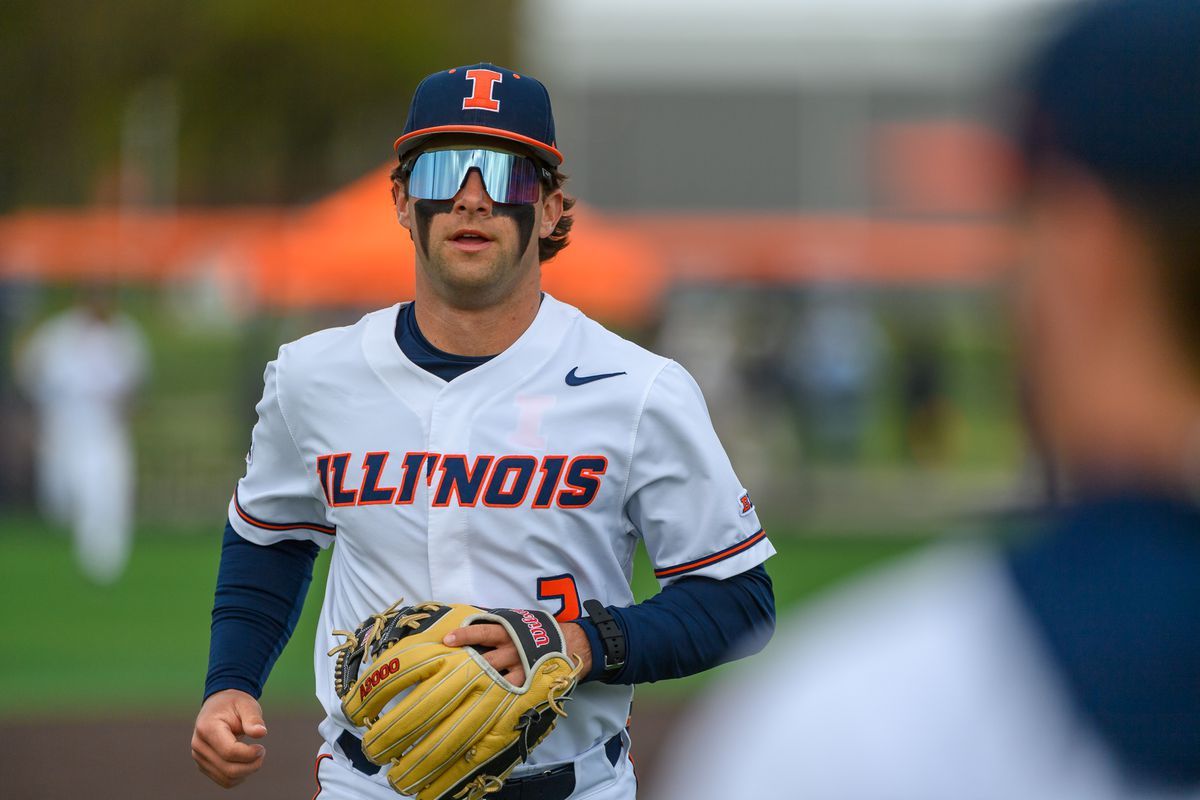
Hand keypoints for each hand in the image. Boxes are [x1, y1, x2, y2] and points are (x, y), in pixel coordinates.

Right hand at [191, 689, 267, 787]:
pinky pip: (223, 780)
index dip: (249, 754)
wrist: (219, 705)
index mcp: (207, 727)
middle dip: (251, 765)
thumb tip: (261, 733)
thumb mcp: (247, 704)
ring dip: (247, 772)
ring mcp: (199, 757)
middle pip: (228, 768)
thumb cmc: (235, 704)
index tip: (261, 747)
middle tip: (262, 752)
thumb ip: (253, 718)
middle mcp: (199, 745)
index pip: (229, 751)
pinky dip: (239, 776)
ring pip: (226, 778)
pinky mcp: (203, 765)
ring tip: (256, 757)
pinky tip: (247, 762)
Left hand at [444, 621, 591, 685]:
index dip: (464, 635)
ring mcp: (521, 669)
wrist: (571, 643)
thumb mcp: (519, 621)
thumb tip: (472, 623)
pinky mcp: (529, 683)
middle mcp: (513, 650)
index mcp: (509, 632)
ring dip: (482, 685)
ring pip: (498, 680)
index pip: (482, 632)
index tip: (447, 639)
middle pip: (487, 660)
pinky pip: (511, 692)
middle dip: (469, 666)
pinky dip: (499, 697)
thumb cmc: (538, 630)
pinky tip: (484, 705)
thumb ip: (499, 624)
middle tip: (449, 672)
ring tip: (462, 693)